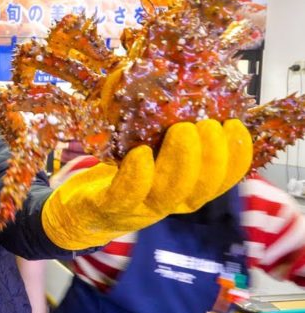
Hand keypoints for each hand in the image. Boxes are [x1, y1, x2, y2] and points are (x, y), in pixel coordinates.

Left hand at [41, 119, 251, 249]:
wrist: (78, 214)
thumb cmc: (122, 178)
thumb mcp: (153, 160)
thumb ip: (172, 140)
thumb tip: (193, 98)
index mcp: (184, 191)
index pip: (221, 180)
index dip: (235, 155)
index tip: (235, 125)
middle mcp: (167, 203)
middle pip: (199, 187)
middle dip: (210, 155)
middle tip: (205, 124)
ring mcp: (138, 208)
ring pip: (168, 192)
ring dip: (179, 161)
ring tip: (182, 130)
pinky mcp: (107, 206)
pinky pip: (126, 194)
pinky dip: (137, 175)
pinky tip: (140, 153)